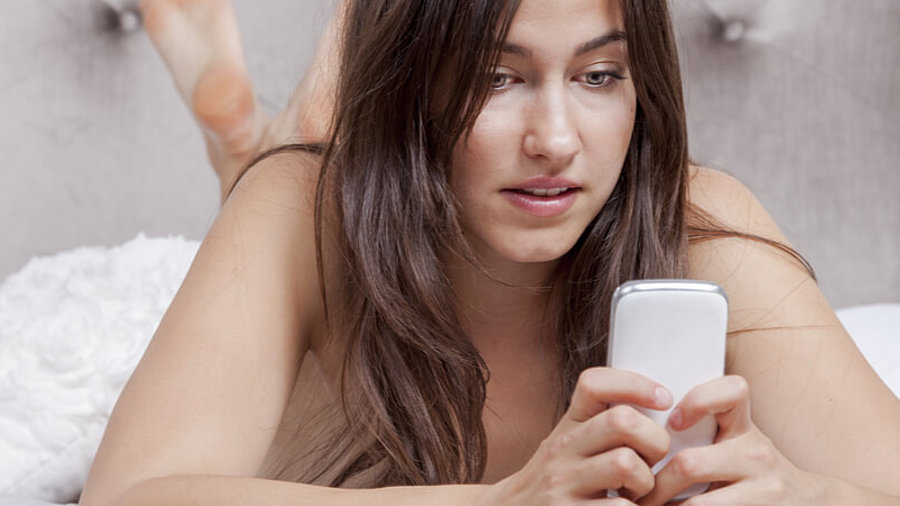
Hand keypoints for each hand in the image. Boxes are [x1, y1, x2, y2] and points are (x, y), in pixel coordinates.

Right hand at [489, 367, 672, 504]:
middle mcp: (563, 448)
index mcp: (569, 424)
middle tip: (652, 460)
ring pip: (626, 464)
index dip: (635, 384)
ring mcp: (564, 483)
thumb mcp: (572, 442)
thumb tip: (659, 406)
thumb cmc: (558, 479)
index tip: (663, 398)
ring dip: (646, 482)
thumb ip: (603, 424)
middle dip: (655, 441)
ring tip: (638, 492)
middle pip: (622, 420)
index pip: (594, 383)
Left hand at [639, 375, 827, 504]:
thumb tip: (636, 431)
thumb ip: (702, 431)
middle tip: (635, 492)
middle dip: (654, 484)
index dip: (698, 400)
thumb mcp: (736, 442)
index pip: (733, 391)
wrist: (808, 503)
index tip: (673, 421)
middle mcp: (756, 455)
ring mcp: (763, 492)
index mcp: (743, 427)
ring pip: (696, 505)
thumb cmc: (752, 470)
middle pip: (689, 464)